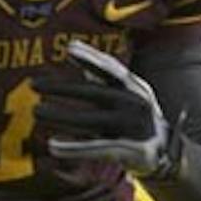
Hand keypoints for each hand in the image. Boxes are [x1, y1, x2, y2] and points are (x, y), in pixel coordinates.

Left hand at [35, 40, 182, 178]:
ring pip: (90, 120)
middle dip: (62, 89)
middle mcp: (134, 105)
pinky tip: (53, 146)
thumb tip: (76, 52)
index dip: (91, 58)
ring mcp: (132, 128)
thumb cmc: (137, 117)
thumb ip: (102, 75)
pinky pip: (95, 148)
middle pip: (93, 94)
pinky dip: (74, 148)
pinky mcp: (128, 151)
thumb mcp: (126, 92)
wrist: (167, 151)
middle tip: (34, 84)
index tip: (69, 48)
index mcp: (134, 88)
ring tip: (36, 111)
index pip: (111, 69)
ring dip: (61, 116)